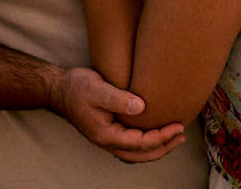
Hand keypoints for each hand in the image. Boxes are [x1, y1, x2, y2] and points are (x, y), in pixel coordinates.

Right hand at [49, 66, 186, 162]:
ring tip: (174, 138)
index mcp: (106, 135)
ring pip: (136, 153)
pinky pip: (131, 145)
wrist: (58, 88)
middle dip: (164, 147)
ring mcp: (107, 138)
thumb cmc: (76, 87)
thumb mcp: (97, 88)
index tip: (178, 126)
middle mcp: (107, 141)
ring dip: (156, 148)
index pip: (140, 143)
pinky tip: (154, 133)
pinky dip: (146, 144)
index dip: (162, 137)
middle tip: (182, 135)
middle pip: (141, 155)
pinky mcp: (108, 132)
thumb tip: (142, 107)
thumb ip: (118, 99)